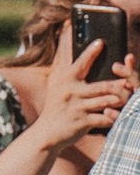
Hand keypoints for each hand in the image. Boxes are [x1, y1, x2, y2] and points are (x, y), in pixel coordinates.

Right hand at [34, 25, 138, 158]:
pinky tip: (120, 116)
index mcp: (66, 80)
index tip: (101, 42)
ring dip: (119, 100)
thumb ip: (67, 70)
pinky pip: (102, 118)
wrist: (46, 132)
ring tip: (128, 96)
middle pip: (100, 85)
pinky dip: (113, 117)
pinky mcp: (82, 122)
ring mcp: (77, 107)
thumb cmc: (56, 106)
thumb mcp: (57, 86)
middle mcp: (71, 92)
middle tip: (129, 79)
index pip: (80, 63)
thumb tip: (66, 44)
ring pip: (104, 102)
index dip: (91, 52)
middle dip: (117, 83)